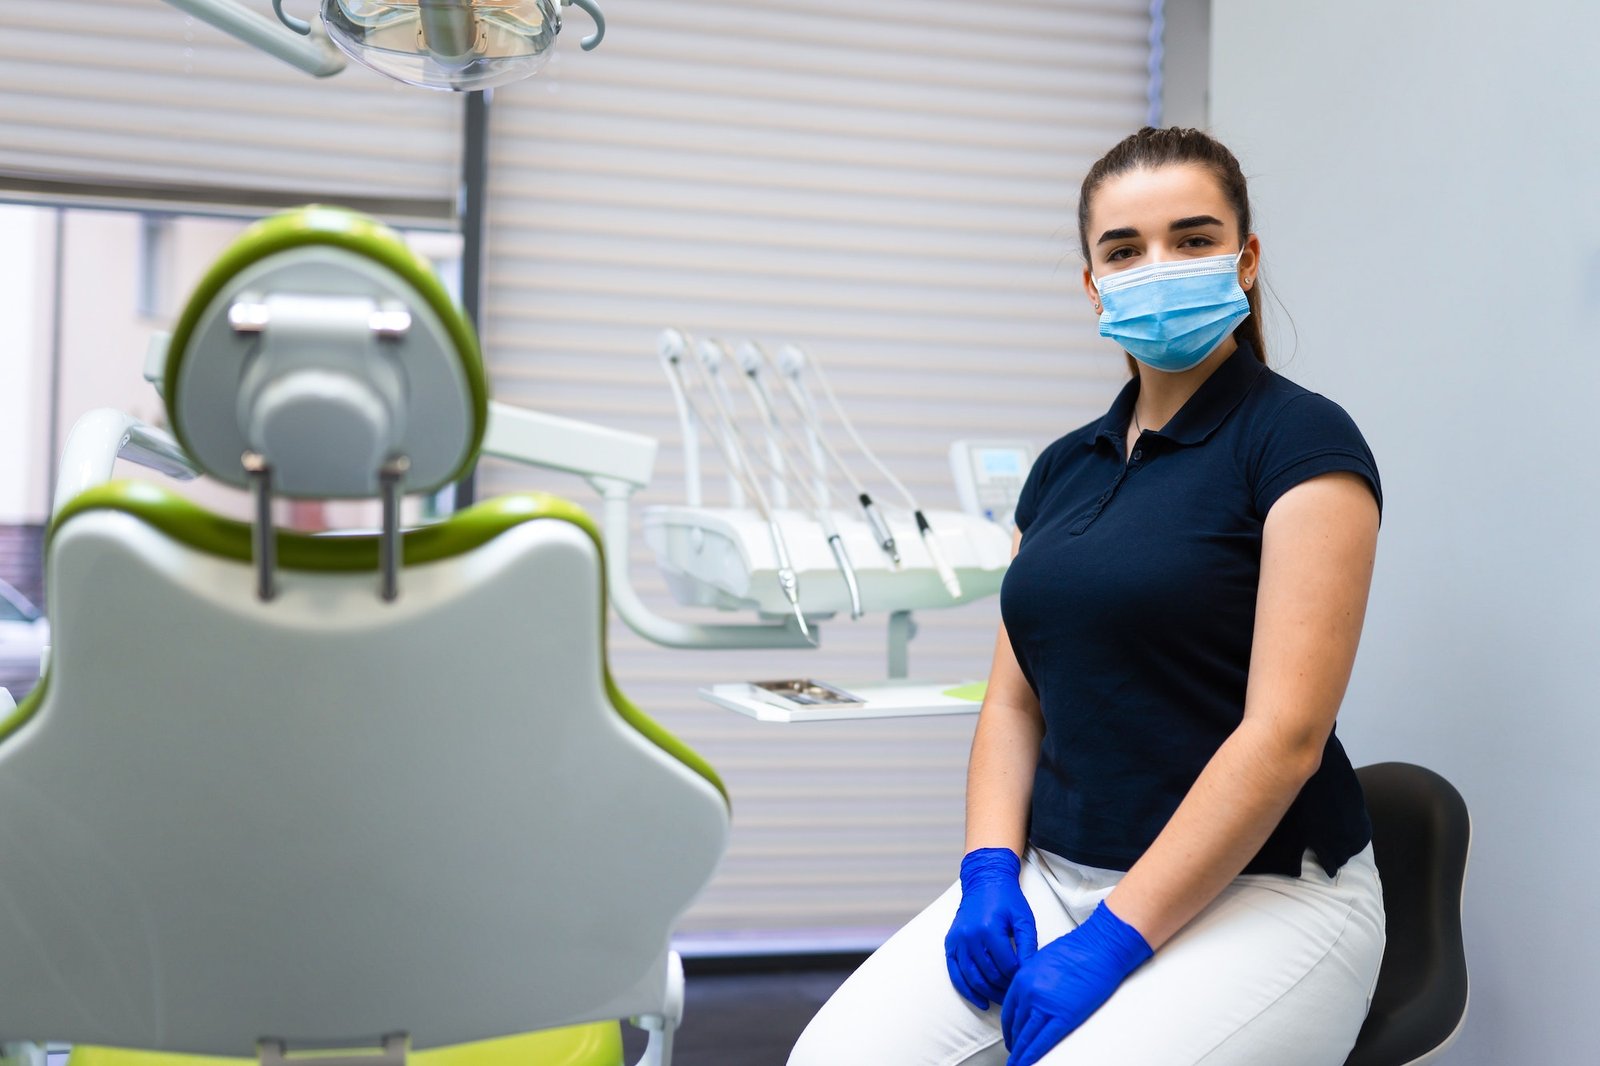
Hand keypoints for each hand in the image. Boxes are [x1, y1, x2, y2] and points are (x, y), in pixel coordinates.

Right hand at [944, 848, 1038, 1009]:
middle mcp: (970, 936)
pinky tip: (981, 1001)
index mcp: (989, 929)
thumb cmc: (1007, 900)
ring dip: (988, 993)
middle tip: (1016, 993)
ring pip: (972, 978)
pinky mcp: (950, 943)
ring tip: (1003, 1000)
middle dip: (1004, 987)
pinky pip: (955, 973)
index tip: (1026, 981)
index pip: (1006, 966)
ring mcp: (957, 940)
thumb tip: (1030, 972)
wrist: (984, 881)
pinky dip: (967, 990)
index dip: (1018, 977)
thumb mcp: (1024, 919)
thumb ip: (1028, 946)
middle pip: (989, 974)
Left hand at [1000, 900, 1151, 1065]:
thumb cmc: (1077, 950)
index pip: (1009, 1012)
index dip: (1009, 1029)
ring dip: (1021, 1054)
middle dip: (1014, 1044)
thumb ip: (1033, 981)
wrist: (1098, 947)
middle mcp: (1028, 992)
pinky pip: (1042, 1041)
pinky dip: (1033, 1056)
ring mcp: (1044, 1005)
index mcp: (1022, 979)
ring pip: (1026, 1037)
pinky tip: (1028, 1063)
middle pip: (1015, 1026)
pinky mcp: (1063, 1016)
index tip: (1011, 1038)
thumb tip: (1034, 1000)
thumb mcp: (1043, 962)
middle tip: (1015, 1054)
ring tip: (1019, 1064)